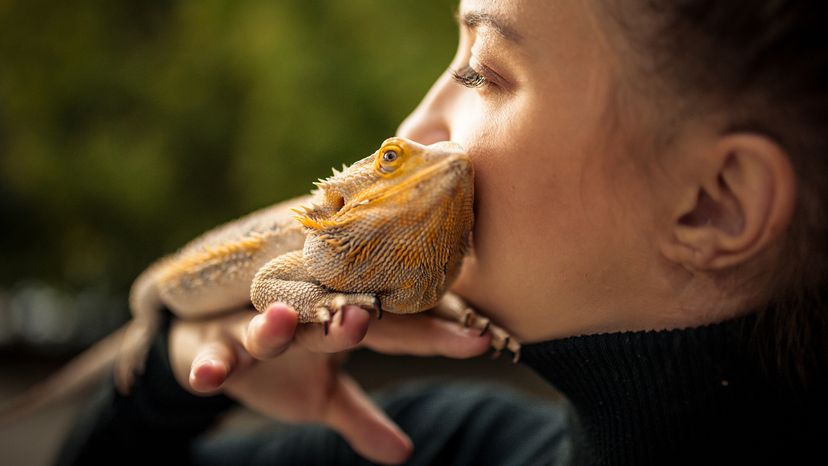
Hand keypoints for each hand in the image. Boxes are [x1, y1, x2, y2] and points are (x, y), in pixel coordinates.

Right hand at [168, 303, 490, 463]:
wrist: (204, 346)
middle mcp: (301, 318)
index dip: (433, 335)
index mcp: (336, 325)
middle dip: (351, 317)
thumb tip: (403, 454)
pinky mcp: (212, 345)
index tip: (480, 340)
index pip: (392, 327)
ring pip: (265, 326)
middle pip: (330, 316)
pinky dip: (208, 365)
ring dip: (273, 326)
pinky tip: (207, 378)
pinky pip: (211, 355)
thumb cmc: (277, 365)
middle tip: (370, 313)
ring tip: (282, 320)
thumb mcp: (320, 396)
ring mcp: (252, 328)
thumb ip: (360, 418)